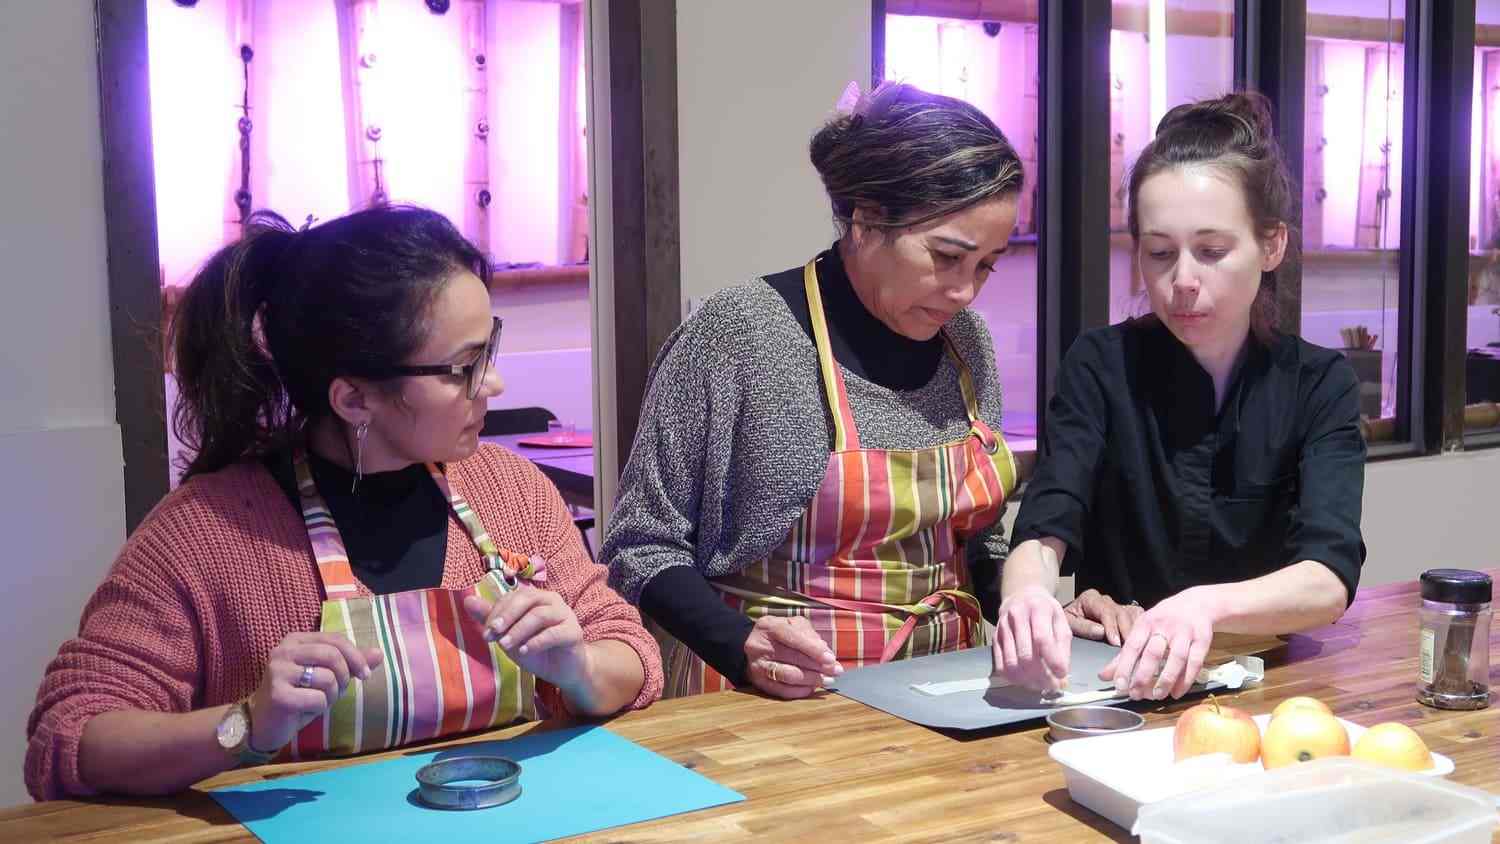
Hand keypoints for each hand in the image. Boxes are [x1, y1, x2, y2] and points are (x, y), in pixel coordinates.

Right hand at [248, 631, 382, 752]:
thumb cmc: (298, 696)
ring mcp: (277, 671)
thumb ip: (350, 663)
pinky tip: (306, 710)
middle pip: (332, 655)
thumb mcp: (327, 676)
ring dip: (332, 695)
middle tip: (339, 691)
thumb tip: (379, 653)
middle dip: (344, 676)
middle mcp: (284, 650)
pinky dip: (320, 708)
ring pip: (327, 678)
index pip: (336, 639)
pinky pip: (318, 699)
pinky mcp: (278, 694)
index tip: (366, 675)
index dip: (356, 656)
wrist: (263, 723)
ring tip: (319, 701)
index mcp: (296, 640)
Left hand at [463, 585, 589, 691]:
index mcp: (536, 597)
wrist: (563, 670)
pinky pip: (554, 633)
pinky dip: (537, 642)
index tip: (487, 632)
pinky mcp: (574, 632)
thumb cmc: (536, 649)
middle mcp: (552, 601)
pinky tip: (525, 652)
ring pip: (540, 615)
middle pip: (528, 599)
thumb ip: (491, 618)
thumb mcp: (509, 635)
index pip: (514, 596)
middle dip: (507, 615)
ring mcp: (565, 615)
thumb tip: (468, 600)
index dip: (499, 611)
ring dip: (519, 630)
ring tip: (505, 645)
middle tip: (492, 633)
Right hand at [743, 616, 842, 698]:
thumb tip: (825, 651)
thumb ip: (809, 634)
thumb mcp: (792, 625)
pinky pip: (782, 690)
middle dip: (818, 666)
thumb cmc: (779, 634)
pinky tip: (812, 687)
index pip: (792, 637)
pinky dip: (801, 691)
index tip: (831, 659)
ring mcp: (758, 666)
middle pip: (793, 658)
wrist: (751, 646)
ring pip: (788, 676)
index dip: (813, 649)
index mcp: (769, 626)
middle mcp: (759, 646)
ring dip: (812, 680)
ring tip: (827, 680)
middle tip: (836, 671)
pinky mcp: (759, 682)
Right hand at [992, 585, 1071, 691]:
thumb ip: (1062, 647)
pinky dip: (1013, 677)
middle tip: (1051, 685)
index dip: (1052, 660)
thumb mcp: (1060, 622)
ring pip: (1011, 662)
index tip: (1062, 676)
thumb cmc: (1045, 611)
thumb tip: (1062, 675)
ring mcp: (1003, 627)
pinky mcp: (994, 638)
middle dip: (1040, 675)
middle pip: (1025, 655)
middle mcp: (1017, 616)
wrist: (1021, 595)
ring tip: (1039, 685)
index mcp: (1038, 609)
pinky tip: (1024, 680)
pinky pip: (1000, 664)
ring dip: (1026, 680)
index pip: (1042, 638)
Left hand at [1063, 589, 1143, 645]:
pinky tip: (1143, 641)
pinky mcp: (1128, 613)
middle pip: (1122, 614)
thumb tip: (1101, 632)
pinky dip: (1142, 630)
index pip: (1105, 611)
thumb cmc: (1070, 622)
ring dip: (1136, 632)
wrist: (1071, 620)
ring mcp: (1118, 606)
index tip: (1115, 642)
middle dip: (1126, 632)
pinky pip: (1139, 619)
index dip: (1112, 627)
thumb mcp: (1069, 623)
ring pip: (1133, 616)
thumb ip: (1083, 627)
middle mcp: (1107, 601)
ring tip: (1137, 647)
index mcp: (1091, 599)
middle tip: (1129, 648)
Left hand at [1098, 587, 1214, 699]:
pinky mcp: (1202, 640)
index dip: (1124, 667)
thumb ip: (1125, 654)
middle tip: (1135, 695)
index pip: (1133, 646)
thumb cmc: (1164, 620)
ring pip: (1177, 659)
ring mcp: (1185, 633)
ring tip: (1156, 696)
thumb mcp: (1143, 629)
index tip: (1118, 686)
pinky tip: (1176, 692)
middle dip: (1143, 676)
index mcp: (1146, 623)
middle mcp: (1165, 626)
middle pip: (1153, 653)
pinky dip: (1186, 680)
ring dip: (1166, 680)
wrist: (1197, 603)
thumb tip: (1104, 676)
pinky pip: (1195, 663)